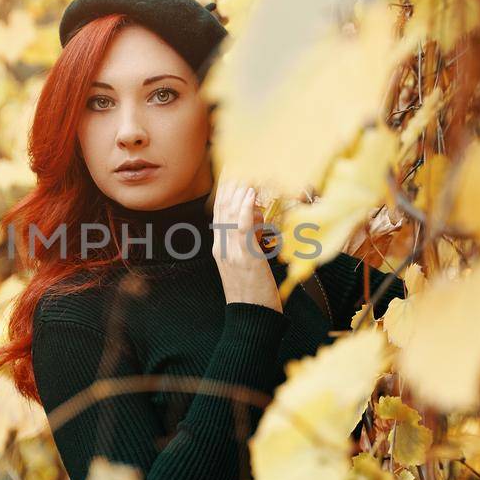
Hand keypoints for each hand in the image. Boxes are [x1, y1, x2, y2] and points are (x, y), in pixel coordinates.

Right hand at [211, 175, 283, 310]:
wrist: (251, 319)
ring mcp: (232, 252)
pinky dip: (246, 209)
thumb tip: (259, 220)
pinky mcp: (246, 258)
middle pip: (223, 207)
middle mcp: (222, 247)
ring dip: (239, 189)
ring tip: (248, 170)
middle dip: (231, 182)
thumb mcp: (247, 263)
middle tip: (241, 161)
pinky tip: (250, 194)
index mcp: (220, 247)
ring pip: (231, 213)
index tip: (232, 169)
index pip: (219, 211)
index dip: (225, 188)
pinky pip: (243, 228)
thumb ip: (249, 240)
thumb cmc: (254, 293)